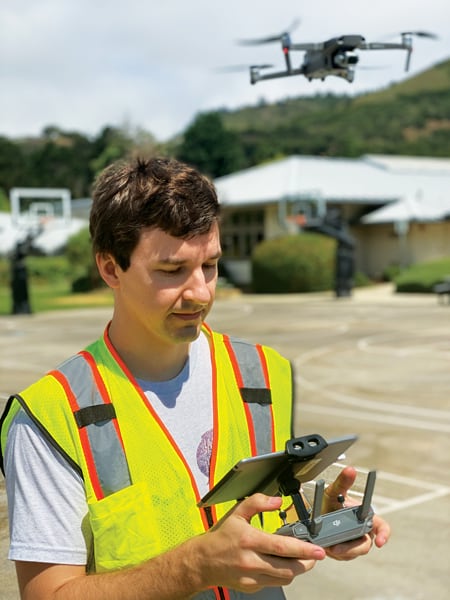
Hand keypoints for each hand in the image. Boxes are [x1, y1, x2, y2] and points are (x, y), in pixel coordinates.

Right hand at [200, 494, 325, 592]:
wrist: (203, 561)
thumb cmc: (221, 537)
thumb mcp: (237, 513)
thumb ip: (257, 502)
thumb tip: (276, 500)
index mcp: (249, 540)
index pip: (282, 547)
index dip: (303, 549)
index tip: (318, 550)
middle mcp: (251, 561)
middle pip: (288, 568)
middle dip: (306, 563)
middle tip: (314, 555)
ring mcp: (251, 577)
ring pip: (284, 578)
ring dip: (296, 569)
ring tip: (299, 559)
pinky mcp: (251, 587)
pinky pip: (274, 583)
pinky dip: (281, 575)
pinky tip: (280, 564)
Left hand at [322, 466, 390, 560]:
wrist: (316, 515)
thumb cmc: (330, 503)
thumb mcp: (333, 492)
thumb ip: (342, 482)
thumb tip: (350, 470)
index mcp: (365, 517)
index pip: (381, 527)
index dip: (384, 535)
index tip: (380, 542)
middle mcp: (362, 531)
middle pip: (365, 545)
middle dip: (352, 548)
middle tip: (337, 547)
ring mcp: (354, 543)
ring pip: (353, 552)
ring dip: (341, 551)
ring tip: (328, 546)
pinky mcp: (345, 552)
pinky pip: (343, 555)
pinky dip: (335, 552)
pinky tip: (327, 546)